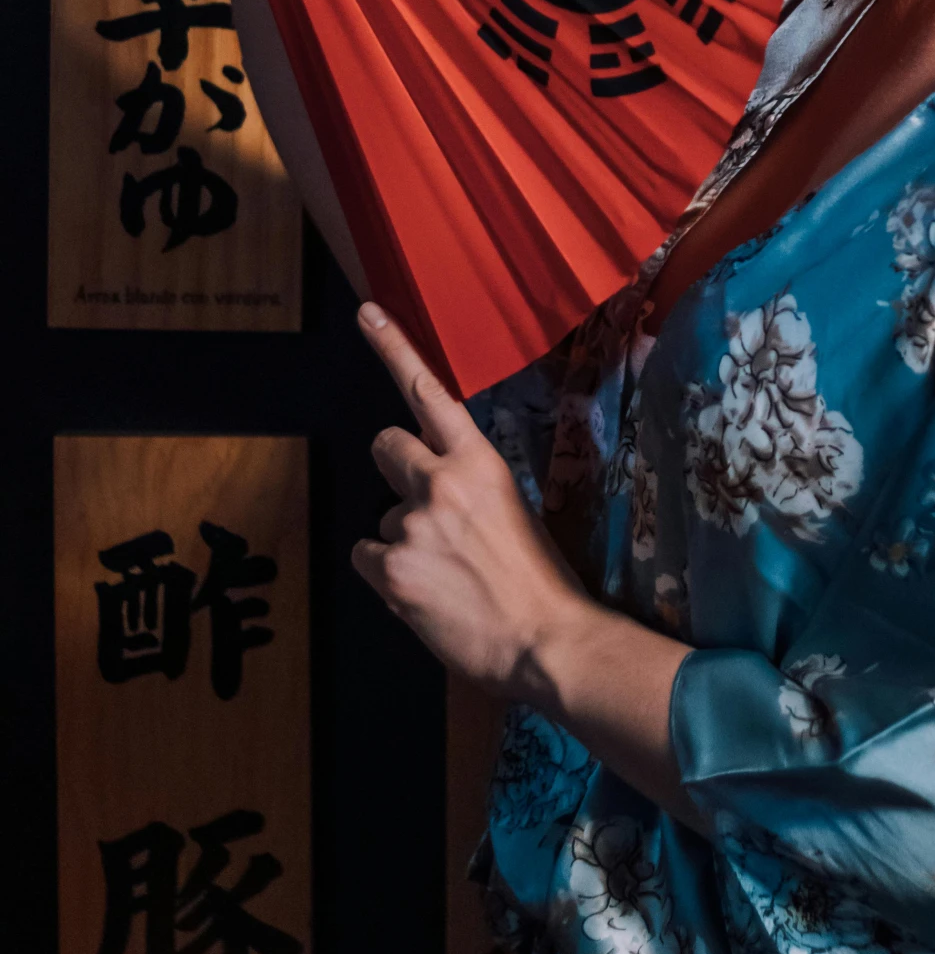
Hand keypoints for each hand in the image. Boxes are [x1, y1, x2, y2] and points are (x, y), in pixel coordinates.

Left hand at [350, 304, 589, 697]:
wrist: (547, 640)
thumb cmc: (542, 581)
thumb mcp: (515, 514)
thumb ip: (472, 492)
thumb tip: (437, 498)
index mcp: (481, 461)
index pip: (429, 391)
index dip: (394, 347)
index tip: (367, 312)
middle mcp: (441, 482)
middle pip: (385, 445)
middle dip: (396, 468)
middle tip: (425, 509)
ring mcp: (412, 525)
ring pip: (381, 515)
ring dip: (400, 537)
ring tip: (442, 573)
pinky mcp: (392, 570)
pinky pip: (368, 559)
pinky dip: (389, 576)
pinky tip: (424, 595)